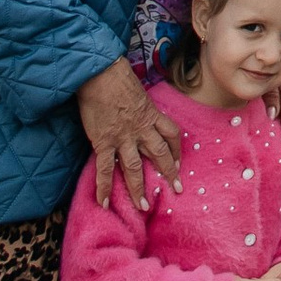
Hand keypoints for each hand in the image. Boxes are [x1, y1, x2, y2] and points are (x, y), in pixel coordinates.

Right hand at [76, 60, 180, 210]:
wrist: (101, 74)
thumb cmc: (117, 78)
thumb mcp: (137, 91)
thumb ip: (140, 105)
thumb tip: (137, 109)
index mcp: (151, 114)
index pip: (171, 134)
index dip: (176, 149)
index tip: (178, 162)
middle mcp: (141, 129)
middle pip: (160, 154)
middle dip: (169, 172)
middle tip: (176, 189)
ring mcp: (123, 137)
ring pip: (135, 167)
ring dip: (138, 188)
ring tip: (142, 206)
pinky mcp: (104, 142)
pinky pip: (106, 169)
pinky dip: (104, 187)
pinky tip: (104, 202)